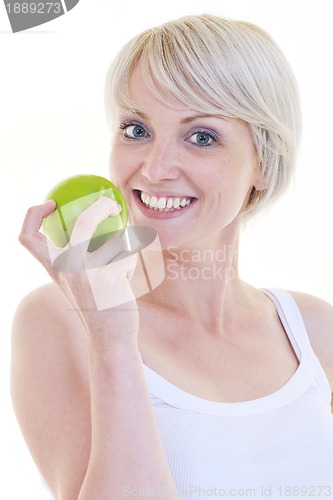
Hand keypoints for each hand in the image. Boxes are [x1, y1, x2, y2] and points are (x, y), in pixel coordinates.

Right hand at [19, 197, 138, 339]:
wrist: (110, 338)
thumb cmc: (96, 307)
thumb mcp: (76, 283)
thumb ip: (74, 259)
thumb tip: (89, 225)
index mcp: (54, 268)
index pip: (28, 238)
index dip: (33, 214)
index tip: (51, 203)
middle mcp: (66, 268)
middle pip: (83, 223)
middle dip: (100, 207)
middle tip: (112, 204)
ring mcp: (88, 272)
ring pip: (117, 242)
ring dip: (123, 253)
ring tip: (119, 272)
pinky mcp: (110, 276)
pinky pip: (129, 256)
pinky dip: (131, 266)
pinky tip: (125, 283)